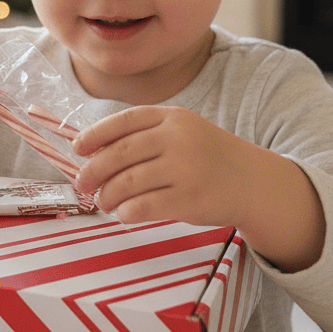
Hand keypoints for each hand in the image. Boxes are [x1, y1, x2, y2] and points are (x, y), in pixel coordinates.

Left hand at [72, 106, 325, 271]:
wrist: (254, 182)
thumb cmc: (208, 158)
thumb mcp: (182, 133)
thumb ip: (145, 136)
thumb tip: (92, 153)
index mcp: (173, 117)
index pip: (124, 121)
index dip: (95, 135)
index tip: (78, 148)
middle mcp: (179, 139)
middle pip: (120, 153)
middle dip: (93, 171)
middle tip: (82, 184)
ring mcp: (186, 169)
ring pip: (127, 182)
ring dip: (107, 195)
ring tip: (104, 201)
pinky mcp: (191, 200)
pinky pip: (144, 207)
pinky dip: (126, 212)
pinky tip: (124, 213)